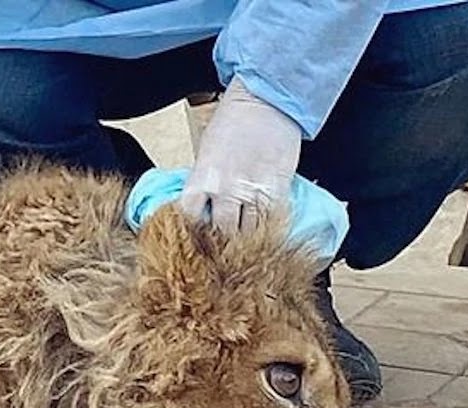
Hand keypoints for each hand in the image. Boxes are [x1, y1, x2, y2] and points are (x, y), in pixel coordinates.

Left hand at [180, 77, 301, 233]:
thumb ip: (203, 181)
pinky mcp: (277, 190)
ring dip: (244, 238)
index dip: (193, 229)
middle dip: (220, 239)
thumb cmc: (231, 122)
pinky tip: (263, 230)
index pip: (190, 218)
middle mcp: (226, 189)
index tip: (197, 233)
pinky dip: (266, 227)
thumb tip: (203, 208)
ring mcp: (253, 192)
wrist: (266, 103)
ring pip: (247, 232)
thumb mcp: (205, 153)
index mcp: (202, 178)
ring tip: (243, 241)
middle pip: (220, 232)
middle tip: (223, 243)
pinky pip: (270, 221)